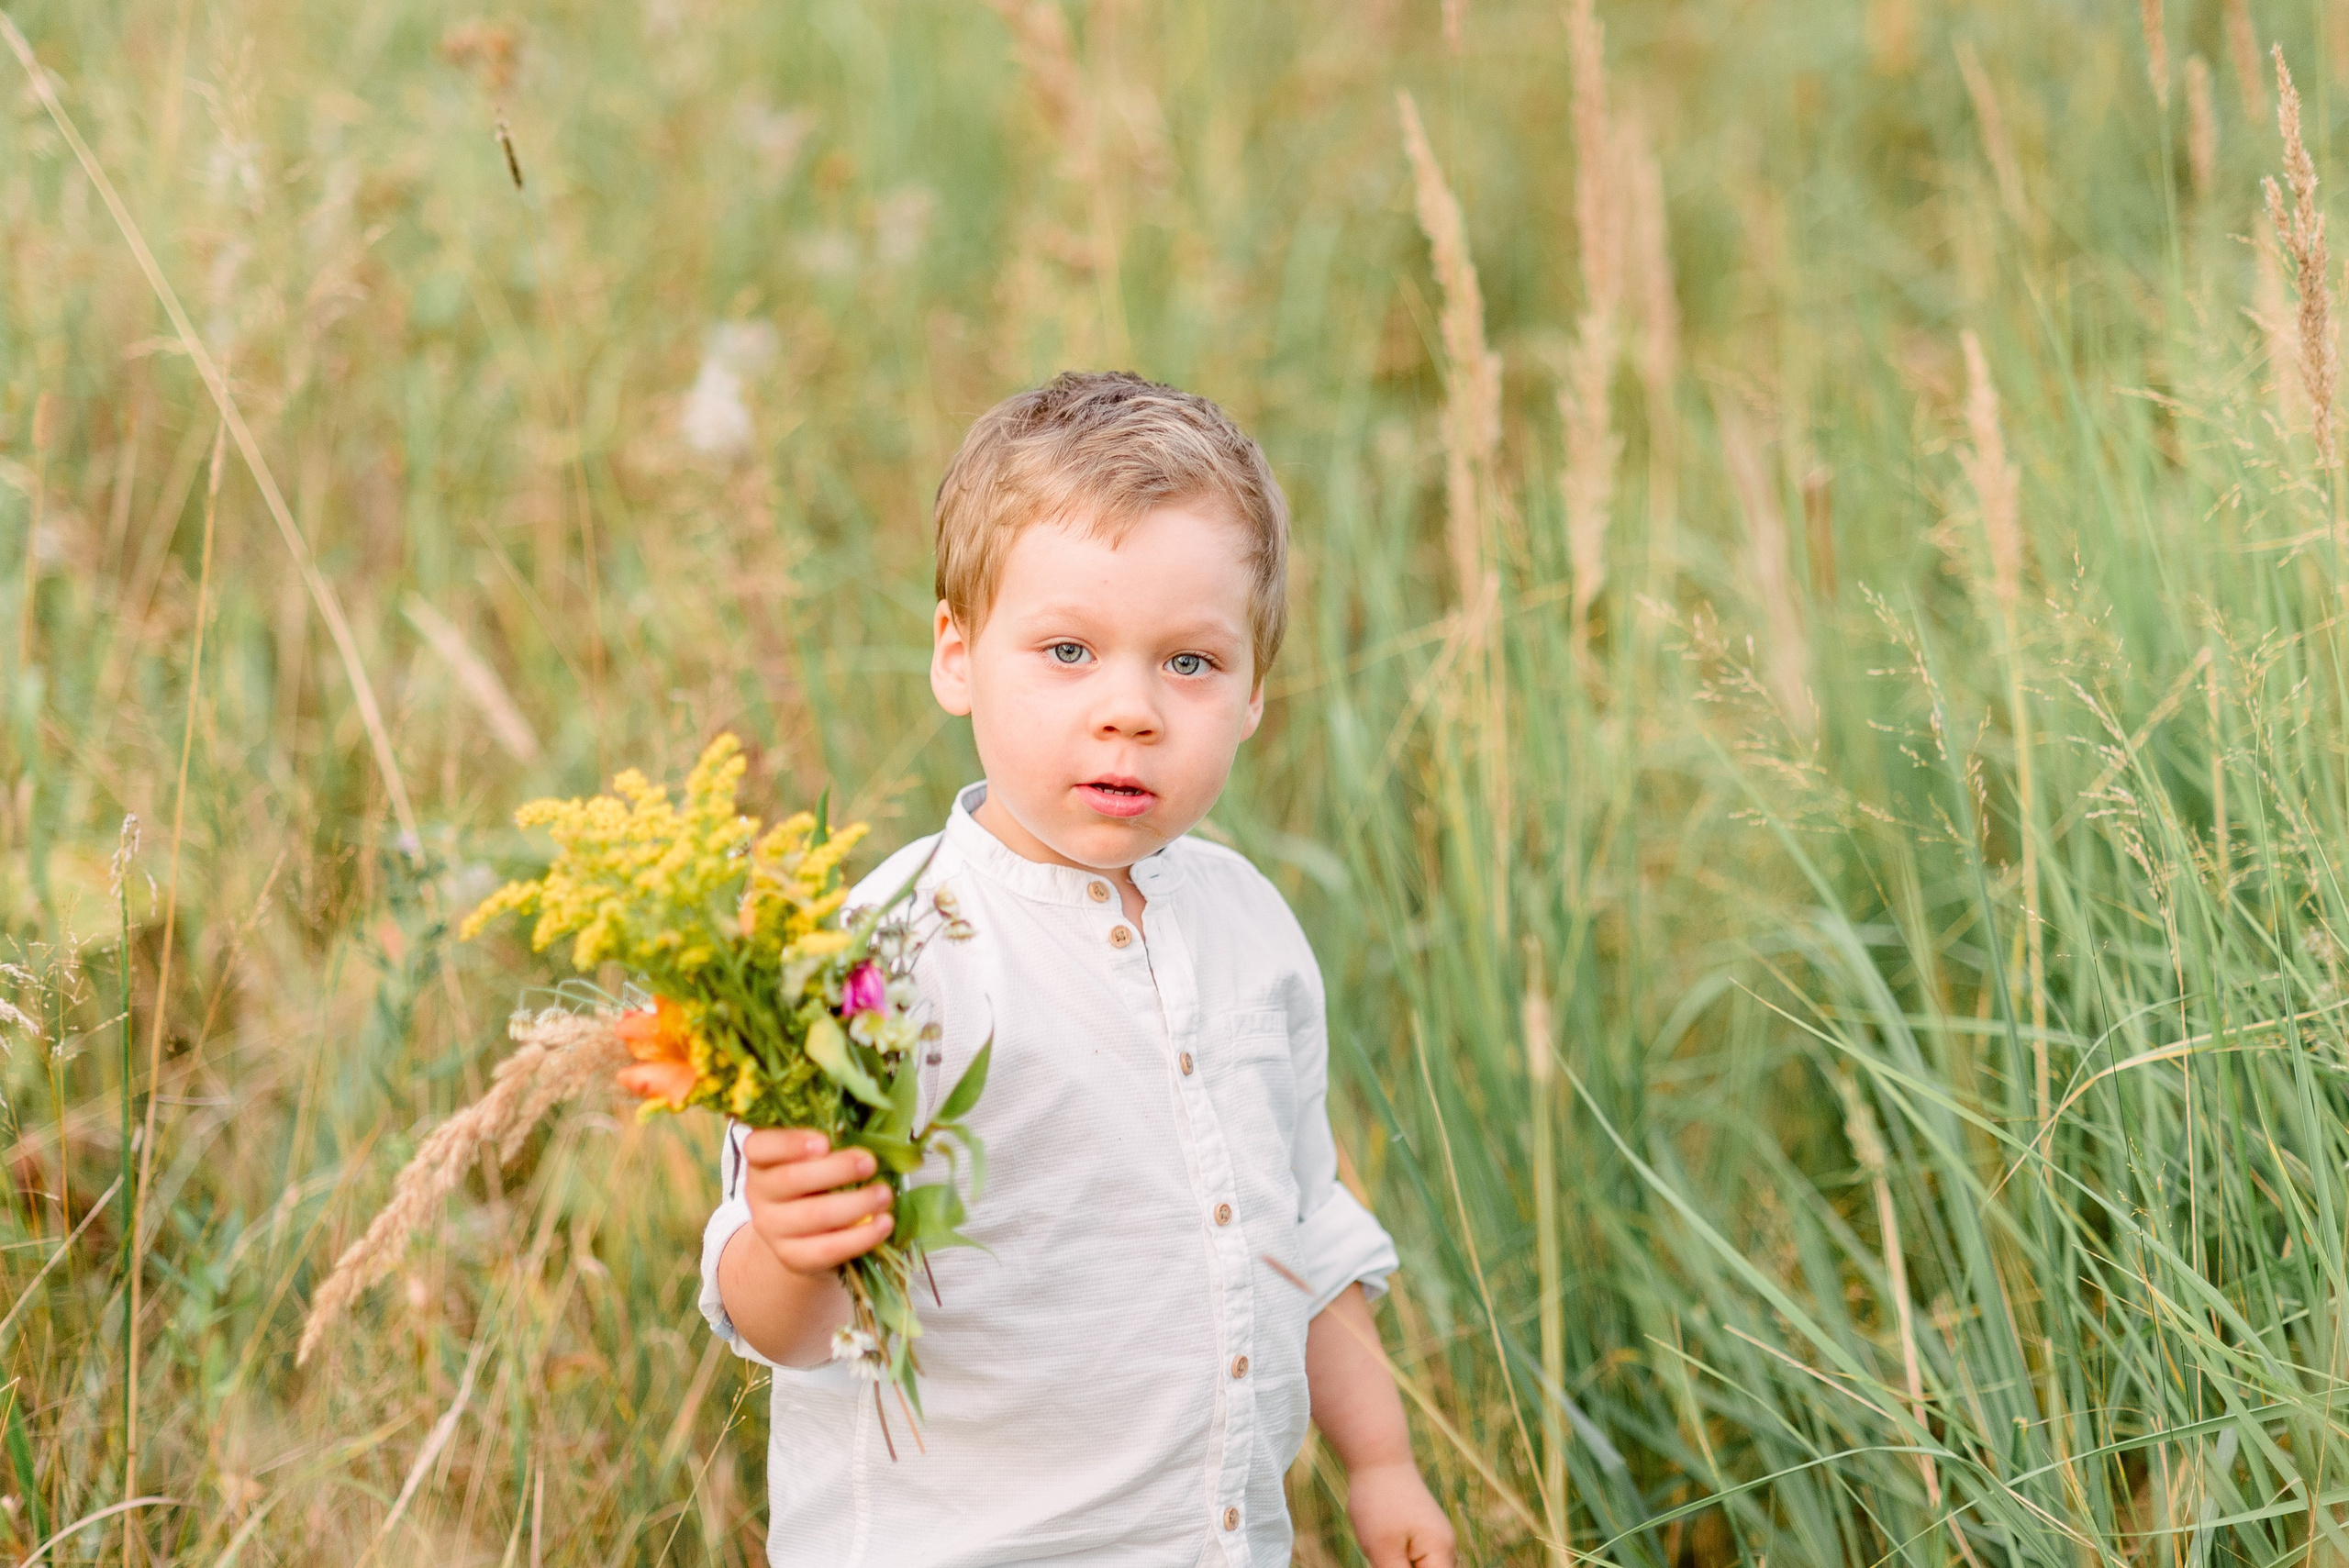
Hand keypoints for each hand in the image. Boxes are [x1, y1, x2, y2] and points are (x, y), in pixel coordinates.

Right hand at [741, 1128, 894, 1275]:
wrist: (798, 1237)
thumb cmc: (815, 1184)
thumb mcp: (813, 1161)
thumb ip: (830, 1147)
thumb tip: (877, 1128)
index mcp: (761, 1161)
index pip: (758, 1147)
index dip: (789, 1143)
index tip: (825, 1142)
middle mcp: (759, 1194)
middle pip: (790, 1180)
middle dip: (836, 1170)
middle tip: (870, 1163)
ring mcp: (772, 1229)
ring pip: (812, 1216)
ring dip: (855, 1204)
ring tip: (884, 1195)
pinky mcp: (792, 1257)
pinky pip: (827, 1249)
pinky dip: (860, 1237)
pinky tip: (884, 1224)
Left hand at [1348, 1462, 1454, 1567]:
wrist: (1379, 1458)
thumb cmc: (1379, 1503)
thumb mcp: (1382, 1551)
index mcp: (1441, 1555)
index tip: (1390, 1563)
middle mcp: (1446, 1550)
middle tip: (1383, 1556)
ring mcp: (1436, 1541)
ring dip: (1397, 1564)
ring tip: (1383, 1547)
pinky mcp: (1423, 1535)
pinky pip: (1416, 1562)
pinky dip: (1399, 1562)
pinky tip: (1382, 1551)